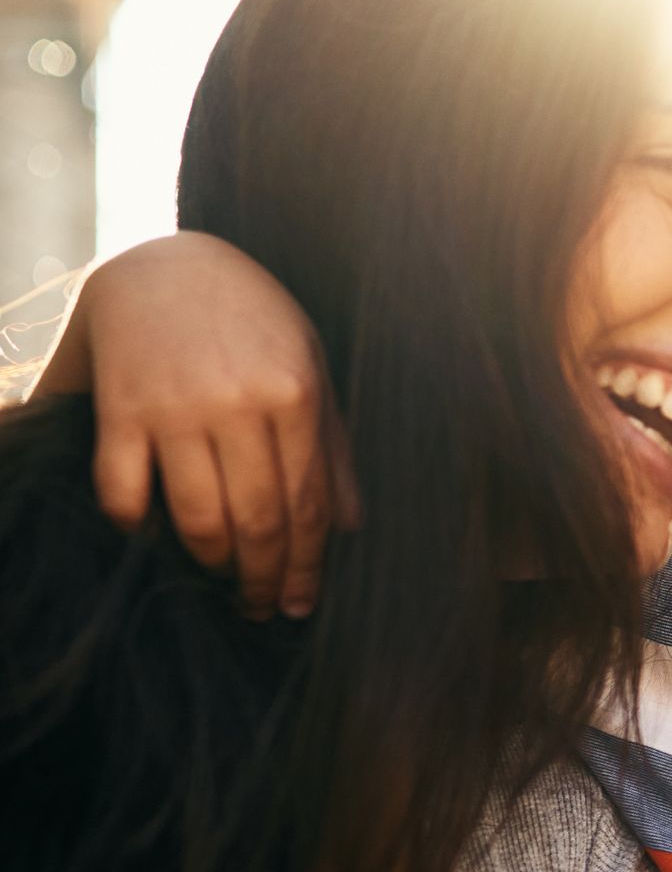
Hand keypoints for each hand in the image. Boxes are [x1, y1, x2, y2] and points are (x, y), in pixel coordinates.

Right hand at [67, 232, 353, 616]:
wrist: (165, 263)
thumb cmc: (253, 321)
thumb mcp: (312, 367)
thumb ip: (332, 446)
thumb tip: (351, 527)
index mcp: (294, 394)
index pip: (308, 505)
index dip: (305, 565)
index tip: (299, 604)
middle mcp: (237, 403)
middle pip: (258, 520)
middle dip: (263, 578)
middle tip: (261, 608)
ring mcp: (175, 407)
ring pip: (198, 516)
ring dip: (212, 564)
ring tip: (221, 583)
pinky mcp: (120, 408)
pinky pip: (124, 490)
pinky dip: (138, 528)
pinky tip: (156, 543)